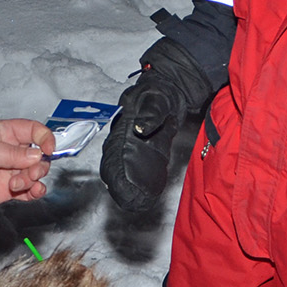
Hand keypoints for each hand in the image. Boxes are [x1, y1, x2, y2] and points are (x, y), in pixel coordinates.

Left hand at [0, 119, 53, 210]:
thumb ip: (13, 153)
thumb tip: (37, 154)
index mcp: (3, 133)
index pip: (32, 130)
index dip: (44, 138)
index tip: (48, 150)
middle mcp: (9, 150)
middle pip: (37, 154)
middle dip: (38, 164)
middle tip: (30, 173)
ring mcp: (9, 170)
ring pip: (34, 173)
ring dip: (33, 179)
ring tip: (18, 184)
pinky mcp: (7, 189)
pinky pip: (29, 189)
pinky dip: (34, 191)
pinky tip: (33, 192)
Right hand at [100, 39, 213, 215]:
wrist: (173, 85)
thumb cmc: (162, 90)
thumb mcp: (158, 98)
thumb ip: (150, 112)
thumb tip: (140, 128)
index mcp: (124, 123)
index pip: (114, 148)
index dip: (114, 166)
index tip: (116, 182)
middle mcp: (125, 133)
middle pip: (116, 160)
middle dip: (118, 180)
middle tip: (125, 198)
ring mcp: (135, 139)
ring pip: (126, 163)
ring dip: (127, 181)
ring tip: (131, 201)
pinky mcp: (148, 144)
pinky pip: (141, 162)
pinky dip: (141, 176)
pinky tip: (144, 190)